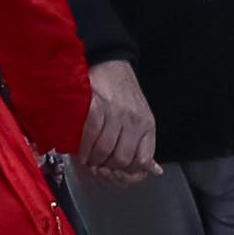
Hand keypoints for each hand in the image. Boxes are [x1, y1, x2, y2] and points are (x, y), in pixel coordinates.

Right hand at [77, 58, 158, 180]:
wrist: (109, 61)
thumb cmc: (122, 91)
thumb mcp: (140, 116)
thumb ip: (143, 144)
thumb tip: (152, 170)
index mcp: (147, 125)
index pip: (143, 160)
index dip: (128, 172)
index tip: (117, 173)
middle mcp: (134, 120)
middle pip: (121, 159)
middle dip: (107, 168)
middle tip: (98, 168)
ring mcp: (116, 113)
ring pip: (104, 150)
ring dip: (92, 161)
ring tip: (88, 161)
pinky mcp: (97, 105)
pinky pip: (90, 135)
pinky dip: (83, 149)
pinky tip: (80, 153)